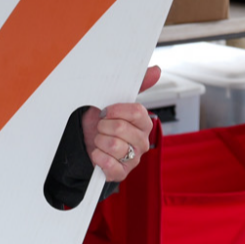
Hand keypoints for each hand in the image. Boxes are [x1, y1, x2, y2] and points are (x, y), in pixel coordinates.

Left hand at [81, 65, 161, 182]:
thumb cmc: (104, 121)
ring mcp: (134, 159)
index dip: (117, 110)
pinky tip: (98, 153)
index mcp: (144, 123)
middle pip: (121, 129)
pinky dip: (98, 157)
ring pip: (114, 145)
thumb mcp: (116, 99)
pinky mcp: (122, 173)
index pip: (137, 112)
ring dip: (99, 140)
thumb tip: (156, 70)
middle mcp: (142, 142)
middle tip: (101, 126)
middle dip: (104, 125)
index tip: (106, 110)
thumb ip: (138, 85)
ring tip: (99, 139)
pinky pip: (109, 164)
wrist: (88, 142)